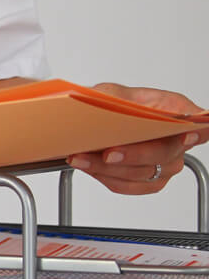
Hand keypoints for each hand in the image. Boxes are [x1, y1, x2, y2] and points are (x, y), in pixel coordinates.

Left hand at [66, 84, 204, 194]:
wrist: (94, 122)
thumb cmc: (112, 104)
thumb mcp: (112, 92)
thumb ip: (118, 97)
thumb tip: (110, 103)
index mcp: (177, 113)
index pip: (202, 125)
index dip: (198, 132)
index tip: (187, 133)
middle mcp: (178, 142)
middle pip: (166, 154)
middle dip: (135, 155)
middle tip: (108, 152)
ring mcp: (166, 163)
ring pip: (144, 173)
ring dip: (108, 168)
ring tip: (81, 158)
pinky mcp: (149, 181)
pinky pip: (129, 186)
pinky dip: (104, 176)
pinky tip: (87, 165)